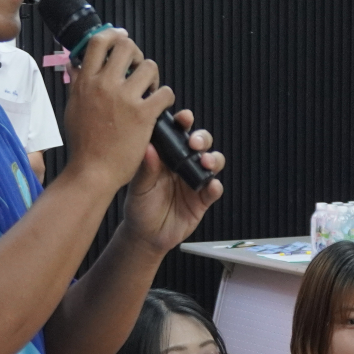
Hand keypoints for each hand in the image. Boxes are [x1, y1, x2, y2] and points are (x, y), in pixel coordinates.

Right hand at [60, 28, 172, 193]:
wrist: (92, 172)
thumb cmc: (83, 145)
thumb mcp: (72, 108)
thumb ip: (76, 83)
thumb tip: (73, 64)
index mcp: (86, 82)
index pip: (99, 42)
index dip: (114, 35)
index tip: (121, 39)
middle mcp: (104, 85)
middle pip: (126, 46)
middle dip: (136, 54)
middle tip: (138, 69)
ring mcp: (124, 99)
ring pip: (149, 66)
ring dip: (153, 77)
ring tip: (149, 91)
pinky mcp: (143, 115)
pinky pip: (164, 92)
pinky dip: (165, 97)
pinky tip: (159, 106)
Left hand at [120, 109, 225, 253]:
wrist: (145, 235)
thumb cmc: (139, 206)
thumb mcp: (138, 187)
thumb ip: (146, 168)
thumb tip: (149, 147)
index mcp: (167, 155)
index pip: (178, 133)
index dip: (184, 122)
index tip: (184, 118)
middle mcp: (184, 164)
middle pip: (201, 143)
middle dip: (202, 138)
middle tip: (195, 142)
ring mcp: (195, 181)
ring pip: (213, 162)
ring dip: (212, 159)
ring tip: (205, 162)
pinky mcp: (203, 200)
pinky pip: (214, 189)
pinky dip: (215, 186)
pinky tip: (211, 185)